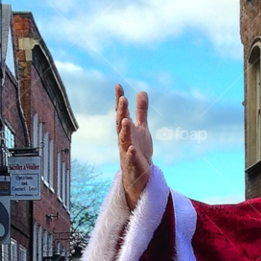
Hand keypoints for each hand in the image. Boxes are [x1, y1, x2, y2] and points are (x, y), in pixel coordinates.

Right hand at [116, 84, 152, 210]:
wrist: (139, 174)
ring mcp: (126, 151)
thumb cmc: (139, 149)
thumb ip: (141, 111)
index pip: (122, 112)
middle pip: (120, 124)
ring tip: (126, 120)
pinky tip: (132, 148)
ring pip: (123, 140)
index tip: (118, 86)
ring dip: (124, 130)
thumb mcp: (142, 128)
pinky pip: (130, 158)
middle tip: (123, 99)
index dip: (119, 100)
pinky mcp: (132, 164)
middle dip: (121, 112)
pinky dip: (131, 154)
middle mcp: (124, 139)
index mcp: (126, 129)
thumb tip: (142, 92)